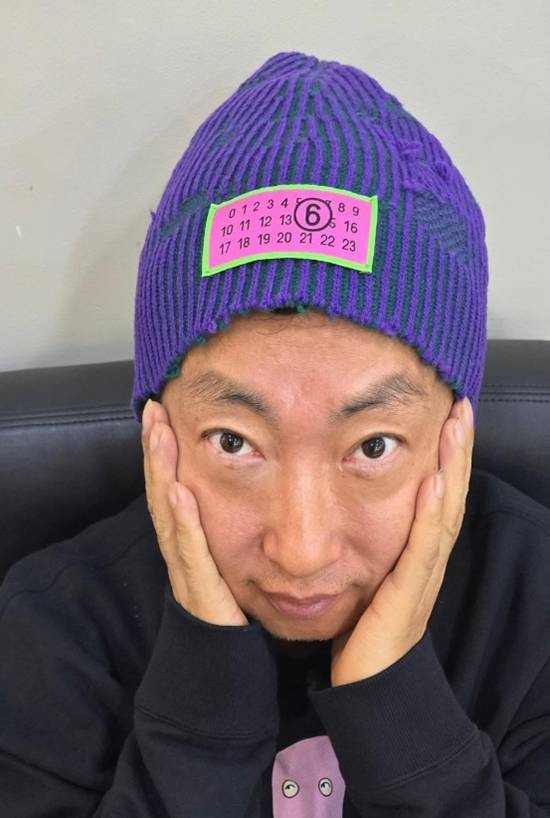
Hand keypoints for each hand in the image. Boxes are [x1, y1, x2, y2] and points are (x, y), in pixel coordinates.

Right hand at [142, 398, 248, 626]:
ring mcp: (185, 567)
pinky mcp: (198, 589)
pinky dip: (182, 520)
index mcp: (186, 539)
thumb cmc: (227, 609)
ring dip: (161, 471)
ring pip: (167, 512)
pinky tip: (179, 491)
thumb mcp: (226, 558)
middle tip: (153, 410)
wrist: (221, 663)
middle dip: (155, 450)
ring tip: (158, 433)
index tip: (162, 414)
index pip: (170, 486)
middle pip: (161, 491)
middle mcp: (179, 548)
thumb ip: (222, 529)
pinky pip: (188, 550)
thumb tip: (235, 489)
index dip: (163, 452)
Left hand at [330, 396, 473, 685]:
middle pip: (449, 497)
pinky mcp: (408, 596)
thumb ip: (372, 547)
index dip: (446, 458)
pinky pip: (424, 548)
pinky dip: (431, 513)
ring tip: (456, 427)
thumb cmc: (364, 633)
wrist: (368, 689)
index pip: (437, 498)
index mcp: (416, 555)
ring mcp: (422, 578)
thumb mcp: (368, 578)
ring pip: (444, 514)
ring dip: (452, 468)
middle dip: (456, 451)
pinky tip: (435, 481)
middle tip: (462, 407)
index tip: (447, 417)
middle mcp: (426, 562)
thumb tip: (351, 507)